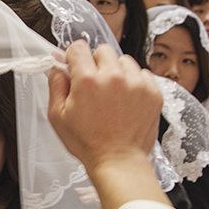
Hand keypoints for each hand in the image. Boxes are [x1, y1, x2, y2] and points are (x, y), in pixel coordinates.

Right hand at [49, 42, 167, 208]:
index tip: (76, 66)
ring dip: (117, 72)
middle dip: (96, 63)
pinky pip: (142, 73)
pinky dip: (134, 82)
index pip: (78, 47)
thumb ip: (56, 85)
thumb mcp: (58, 116)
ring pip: (124, 60)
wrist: (118, 161)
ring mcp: (136, 84)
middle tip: (95, 84)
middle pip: (103, 50)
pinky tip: (127, 100)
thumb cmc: (88, 143)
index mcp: (87, 81)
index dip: (74, 56)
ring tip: (113, 94)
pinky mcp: (152, 92)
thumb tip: (58, 67)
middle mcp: (113, 78)